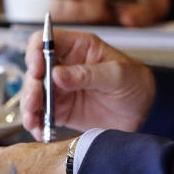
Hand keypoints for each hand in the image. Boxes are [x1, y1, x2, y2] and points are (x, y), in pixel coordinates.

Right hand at [20, 28, 155, 138]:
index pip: (46, 41)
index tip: (37, 69)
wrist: (144, 111)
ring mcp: (61, 89)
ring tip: (33, 122)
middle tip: (35, 102)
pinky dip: (37, 124)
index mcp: (78, 48)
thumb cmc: (135, 82)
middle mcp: (65, 66)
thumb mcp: (118, 75)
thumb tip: (57, 74)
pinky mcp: (61, 110)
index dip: (36, 51)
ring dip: (29, 107)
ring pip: (34, 94)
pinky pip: (42, 115)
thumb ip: (88, 74)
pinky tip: (41, 132)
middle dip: (31, 86)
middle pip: (35, 70)